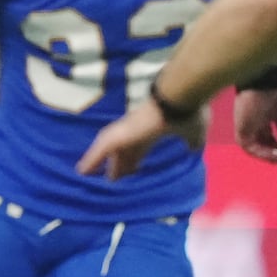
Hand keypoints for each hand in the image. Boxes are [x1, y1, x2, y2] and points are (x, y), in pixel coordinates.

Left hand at [76, 99, 207, 180]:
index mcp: (152, 129)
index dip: (136, 159)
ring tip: (88, 174)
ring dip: (99, 161)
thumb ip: (192, 141)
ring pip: (106, 148)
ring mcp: (124, 130)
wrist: (179, 98)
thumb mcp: (193, 132)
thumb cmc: (187, 112)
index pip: (140, 147)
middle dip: (117, 164)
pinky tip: (82, 171)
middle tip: (111, 178)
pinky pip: (99, 150)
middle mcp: (135, 129)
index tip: (134, 170)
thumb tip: (194, 148)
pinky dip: (91, 160)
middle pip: (122, 150)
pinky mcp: (118, 134)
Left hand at [233, 70, 276, 165]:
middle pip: (266, 136)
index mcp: (275, 103)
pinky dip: (261, 153)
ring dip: (269, 156)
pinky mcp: (241, 125)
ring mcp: (250, 119)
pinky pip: (248, 145)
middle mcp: (261, 112)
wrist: (270, 71)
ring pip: (255, 143)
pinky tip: (275, 156)